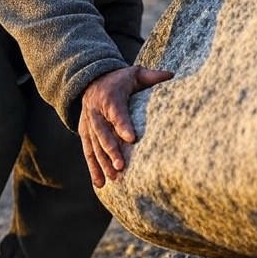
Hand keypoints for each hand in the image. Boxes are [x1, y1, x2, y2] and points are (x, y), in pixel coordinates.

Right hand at [79, 65, 172, 186]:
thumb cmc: (119, 80)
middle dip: (111, 150)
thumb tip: (172, 75)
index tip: (132, 139)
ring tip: (113, 178)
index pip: (117, 112)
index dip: (122, 125)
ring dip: (102, 162)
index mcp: (110, 97)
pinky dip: (92, 168)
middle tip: (121, 166)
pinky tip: (100, 183)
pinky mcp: (84, 133)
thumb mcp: (134, 74)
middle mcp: (95, 111)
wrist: (90, 80)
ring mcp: (88, 123)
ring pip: (94, 145)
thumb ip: (151, 76)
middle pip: (102, 133)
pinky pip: (88, 151)